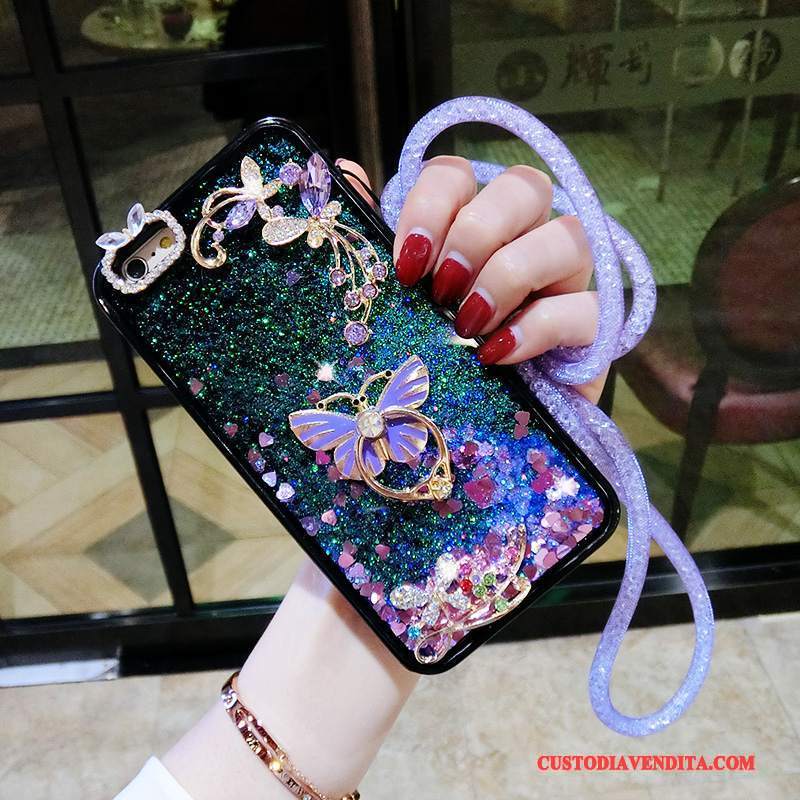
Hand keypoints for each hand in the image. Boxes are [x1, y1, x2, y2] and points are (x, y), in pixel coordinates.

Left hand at [341, 156, 604, 403]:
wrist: (466, 424)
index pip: (459, 174)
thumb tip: (346, 167)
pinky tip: (495, 354)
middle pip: (525, 186)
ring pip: (569, 236)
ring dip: (509, 274)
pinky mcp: (588, 333)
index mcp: (472, 223)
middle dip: (476, 232)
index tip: (406, 264)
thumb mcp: (396, 301)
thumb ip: (372, 236)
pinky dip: (537, 328)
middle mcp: (525, 237)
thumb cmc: (430, 354)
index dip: (430, 205)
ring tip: (467, 323)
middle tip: (440, 288)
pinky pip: (586, 309)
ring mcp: (564, 282)